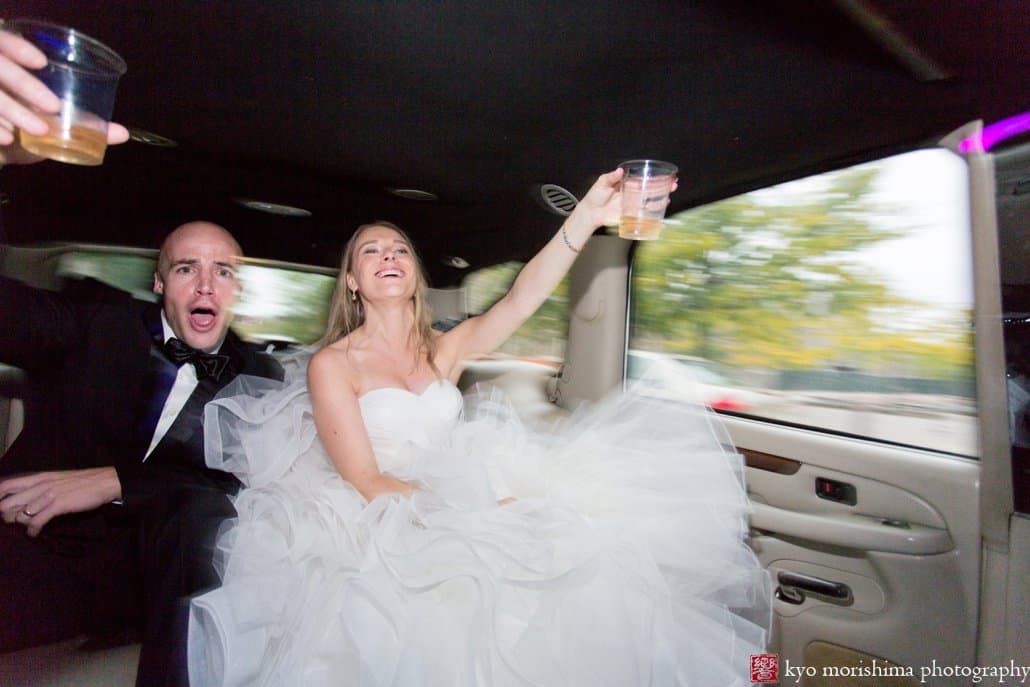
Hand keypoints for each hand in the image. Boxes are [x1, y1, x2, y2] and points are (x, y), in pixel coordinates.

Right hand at [0, 28, 128, 164]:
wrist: (2, 147)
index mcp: (7, 65)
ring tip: (38, 130)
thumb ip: (87, 126)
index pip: (2, 41)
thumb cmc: (32, 128)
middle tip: (53, 107)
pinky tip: (7, 138)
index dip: (17, 47)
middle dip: (25, 84)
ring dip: (13, 109)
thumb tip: (124, 133)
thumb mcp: (59, 124)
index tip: (42, 62)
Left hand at [0, 467, 121, 536]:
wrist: (104, 482)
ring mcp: (48, 495)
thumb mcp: (56, 479)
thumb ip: (39, 487)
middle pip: (7, 503)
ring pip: (20, 514)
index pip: (5, 486)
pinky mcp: (58, 505)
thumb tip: (25, 500)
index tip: (1, 508)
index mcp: (37, 477)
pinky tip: (35, 533)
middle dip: (6, 516)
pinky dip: (33, 530)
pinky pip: (37, 521)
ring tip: (29, 526)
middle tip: (13, 521)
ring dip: (22, 524)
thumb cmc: (81, 481)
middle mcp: (39, 485)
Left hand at [572, 167, 680, 229]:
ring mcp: (632, 206)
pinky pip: (642, 218)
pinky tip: (660, 219)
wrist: (590, 212)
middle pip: (650, 191)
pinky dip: (652, 219)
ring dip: (660, 201)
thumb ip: (611, 177)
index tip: (665, 176)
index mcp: (627, 185)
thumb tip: (620, 170)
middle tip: (673, 185)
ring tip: (668, 198)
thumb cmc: (594, 196)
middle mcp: (632, 195)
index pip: (644, 180)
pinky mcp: (629, 217)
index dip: (655, 178)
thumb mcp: (602, 182)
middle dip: (662, 188)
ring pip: (649, 203)